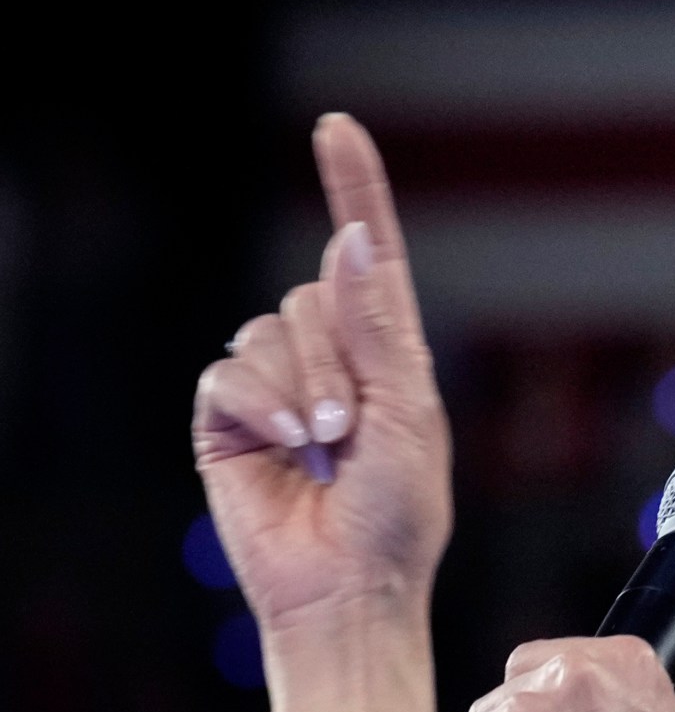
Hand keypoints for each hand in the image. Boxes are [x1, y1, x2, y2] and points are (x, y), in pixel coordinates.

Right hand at [191, 114, 451, 711]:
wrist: (351, 584)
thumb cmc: (400, 512)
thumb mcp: (408, 411)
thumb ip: (375, 326)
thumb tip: (346, 240)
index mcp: (385, 346)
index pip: (367, 251)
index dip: (351, 185)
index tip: (336, 127)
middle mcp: (330, 354)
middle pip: (311, 295)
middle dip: (335, 360)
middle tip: (352, 430)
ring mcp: (276, 384)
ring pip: (268, 332)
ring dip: (301, 389)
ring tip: (325, 448)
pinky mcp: (228, 416)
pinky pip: (228, 373)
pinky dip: (260, 405)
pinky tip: (285, 448)